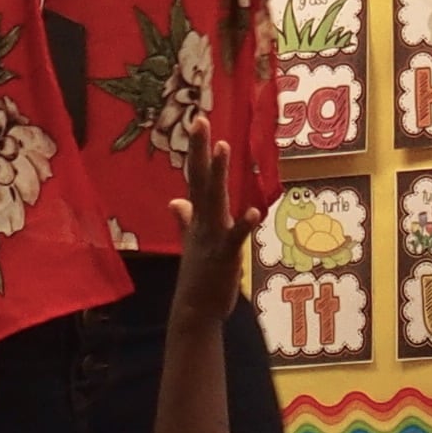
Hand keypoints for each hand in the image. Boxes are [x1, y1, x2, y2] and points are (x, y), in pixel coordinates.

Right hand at [164, 139, 249, 332]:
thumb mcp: (191, 243)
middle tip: (200, 120)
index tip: (199, 121)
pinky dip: (244, 224)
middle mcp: (203, 222)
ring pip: (215, 200)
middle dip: (202, 150)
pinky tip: (255, 211)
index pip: (196, 177)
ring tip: (224, 147)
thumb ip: (184, 221)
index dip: (198, 150)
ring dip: (218, 174)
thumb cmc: (197, 277)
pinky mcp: (225, 256)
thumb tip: (175, 202)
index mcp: (198, 218)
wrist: (194, 311)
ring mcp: (212, 238)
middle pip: (201, 179)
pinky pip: (235, 237)